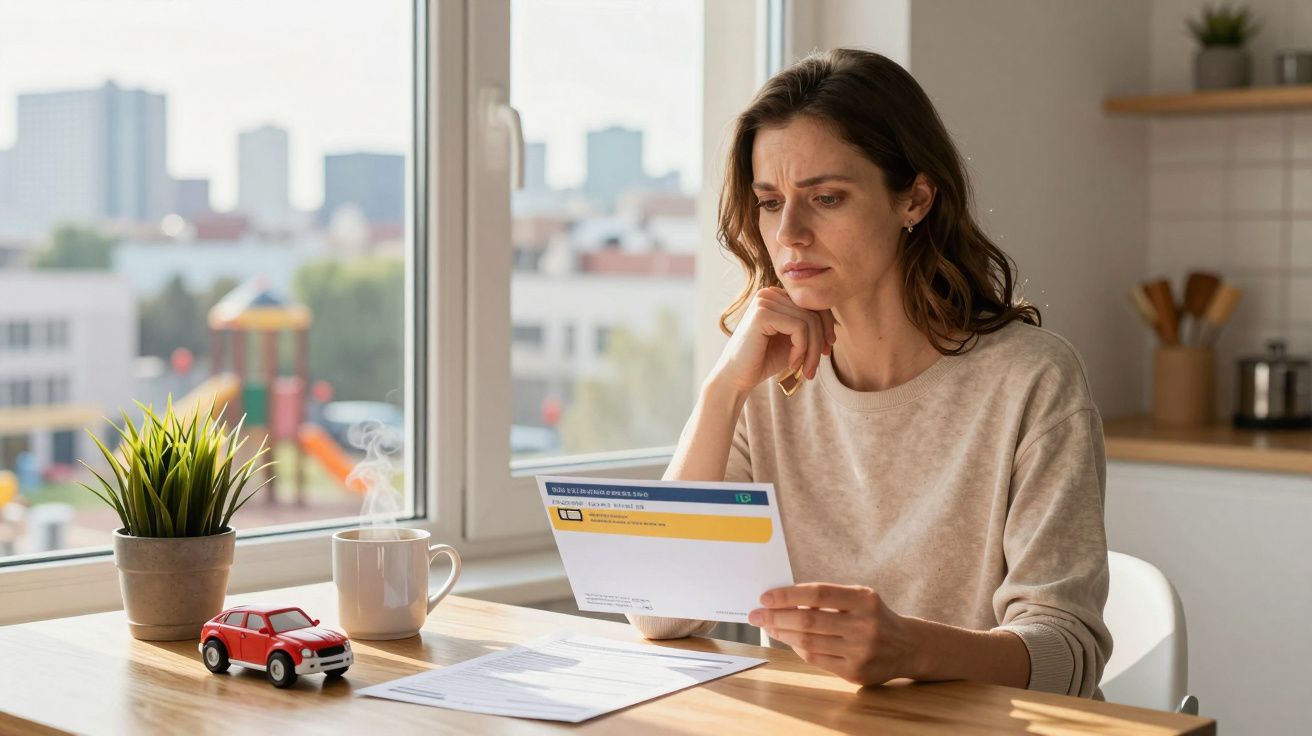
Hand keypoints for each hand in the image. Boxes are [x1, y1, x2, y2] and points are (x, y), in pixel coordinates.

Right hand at [709, 287, 835, 397]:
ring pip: (809, 322)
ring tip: (804, 369)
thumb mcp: (793, 341)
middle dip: (820, 343)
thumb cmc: (764, 360)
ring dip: (812, 351)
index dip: (826, 328)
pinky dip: (802, 349)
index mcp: (777, 296)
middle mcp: (769, 293)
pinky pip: (799, 329)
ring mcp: (764, 301)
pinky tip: (792, 363)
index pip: (814, 304)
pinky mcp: (762, 314)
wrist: (737, 377)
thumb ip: (810, 328)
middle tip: (813, 368)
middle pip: (814, 312)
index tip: (826, 352)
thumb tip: (835, 323)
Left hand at [748, 583, 918, 685]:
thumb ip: (827, 598)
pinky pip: (816, 659)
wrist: (907, 647)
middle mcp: (865, 625)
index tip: (765, 597)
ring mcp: (861, 651)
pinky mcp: (855, 672)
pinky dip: (798, 648)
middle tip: (756, 615)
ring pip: (809, 642)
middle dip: (776, 617)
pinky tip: (789, 640)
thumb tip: (782, 600)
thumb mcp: (859, 598)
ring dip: (782, 634)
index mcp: (864, 599)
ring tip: (768, 626)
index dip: (788, 595)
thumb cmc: (873, 616)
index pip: (818, 594)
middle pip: (809, 621)